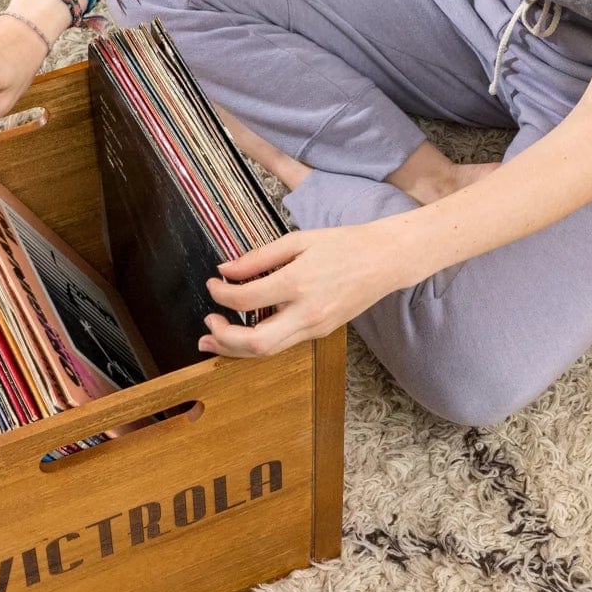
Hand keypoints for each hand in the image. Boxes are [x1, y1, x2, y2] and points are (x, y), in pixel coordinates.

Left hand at [198, 220, 420, 359]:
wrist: (384, 260)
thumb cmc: (342, 244)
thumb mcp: (297, 240)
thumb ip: (258, 257)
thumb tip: (224, 270)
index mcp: (297, 283)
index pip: (245, 299)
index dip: (220, 294)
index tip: (212, 284)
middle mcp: (306, 313)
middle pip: (255, 343)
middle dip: (223, 338)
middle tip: (207, 323)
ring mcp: (316, 327)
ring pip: (268, 351)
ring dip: (235, 349)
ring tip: (213, 339)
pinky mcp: (321, 333)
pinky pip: (283, 343)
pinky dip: (258, 342)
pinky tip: (244, 332)